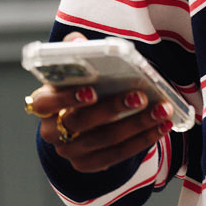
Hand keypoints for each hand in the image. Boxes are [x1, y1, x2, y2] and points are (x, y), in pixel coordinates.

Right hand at [26, 32, 174, 172]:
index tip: (92, 91)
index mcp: (44, 103)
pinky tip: (161, 127)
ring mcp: (70, 151)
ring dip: (137, 125)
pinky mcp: (89, 164)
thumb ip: (74, 53)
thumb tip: (78, 41)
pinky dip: (142, 141)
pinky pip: (117, 156)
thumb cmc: (79, 88)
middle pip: (80, 123)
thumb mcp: (74, 70)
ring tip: (162, 111)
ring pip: (104, 141)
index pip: (44, 104)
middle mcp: (52, 131)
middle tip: (141, 96)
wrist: (80, 123)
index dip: (66, 98)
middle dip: (113, 109)